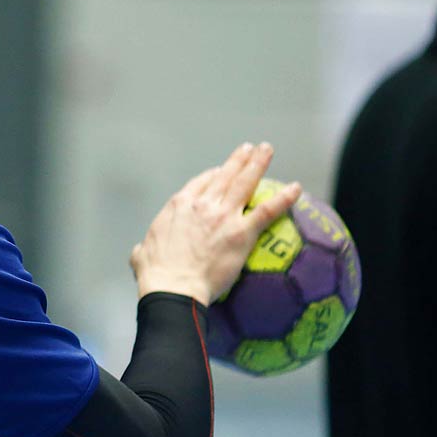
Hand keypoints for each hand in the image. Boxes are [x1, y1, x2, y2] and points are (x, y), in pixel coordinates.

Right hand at [130, 143, 301, 305]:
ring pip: (245, 182)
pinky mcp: (241, 232)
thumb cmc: (156, 275)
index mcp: (179, 205)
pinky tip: (297, 188)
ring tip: (267, 150)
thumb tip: (140, 254)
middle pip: (224, 175)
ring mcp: (223, 215)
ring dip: (257, 163)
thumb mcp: (141, 255)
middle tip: (250, 148)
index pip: (200, 183)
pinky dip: (284, 198)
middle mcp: (202, 204)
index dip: (212, 175)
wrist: (173, 287)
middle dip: (238, 159)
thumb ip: (143, 249)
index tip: (220, 172)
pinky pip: (267, 210)